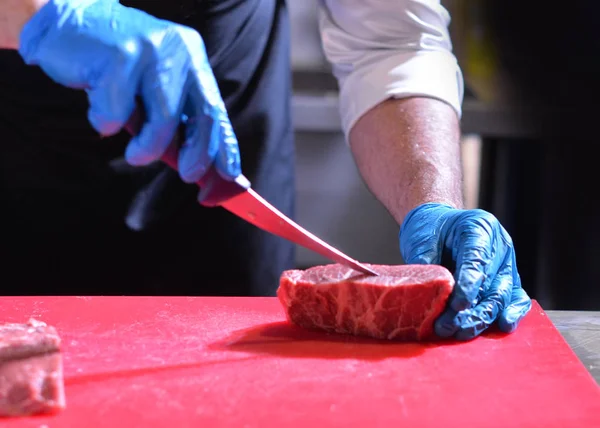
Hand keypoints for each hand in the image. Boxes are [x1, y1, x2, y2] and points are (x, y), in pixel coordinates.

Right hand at [17, 0, 240, 183]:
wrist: (67, 28)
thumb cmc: (115, 69)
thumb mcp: (153, 93)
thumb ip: (176, 123)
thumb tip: (199, 169)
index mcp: (192, 58)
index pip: (216, 108)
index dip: (225, 145)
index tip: (230, 174)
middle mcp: (179, 50)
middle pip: (203, 113)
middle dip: (199, 152)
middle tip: (190, 175)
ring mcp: (151, 50)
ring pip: (164, 117)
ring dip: (148, 148)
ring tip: (135, 155)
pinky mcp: (119, 55)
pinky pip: (118, 111)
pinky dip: (106, 122)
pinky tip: (98, 109)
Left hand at [399, 202, 531, 339]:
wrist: (439, 223)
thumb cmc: (431, 228)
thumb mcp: (422, 239)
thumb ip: (425, 262)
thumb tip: (425, 292)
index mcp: (479, 228)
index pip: (477, 260)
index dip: (469, 285)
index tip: (458, 305)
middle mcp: (499, 246)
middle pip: (491, 283)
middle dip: (471, 310)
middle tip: (449, 326)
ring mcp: (506, 264)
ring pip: (502, 295)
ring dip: (482, 317)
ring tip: (461, 332)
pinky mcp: (507, 280)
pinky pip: (515, 298)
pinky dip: (510, 313)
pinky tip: (503, 326)